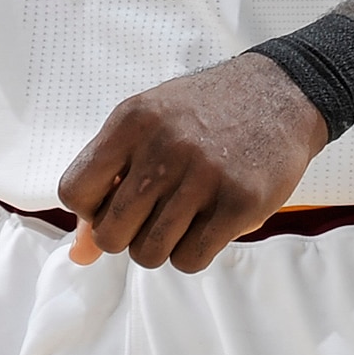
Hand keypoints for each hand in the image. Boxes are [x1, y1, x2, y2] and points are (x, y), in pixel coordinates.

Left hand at [56, 52, 326, 270]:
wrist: (279, 94)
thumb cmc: (202, 115)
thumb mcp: (146, 128)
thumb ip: (107, 183)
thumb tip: (77, 254)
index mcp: (131, 122)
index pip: (74, 191)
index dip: (88, 210)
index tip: (112, 203)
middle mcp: (163, 147)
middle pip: (110, 233)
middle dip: (123, 237)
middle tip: (147, 219)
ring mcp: (203, 176)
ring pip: (149, 253)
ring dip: (159, 249)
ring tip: (177, 223)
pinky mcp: (240, 202)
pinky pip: (190, 260)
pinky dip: (190, 255)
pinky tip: (203, 229)